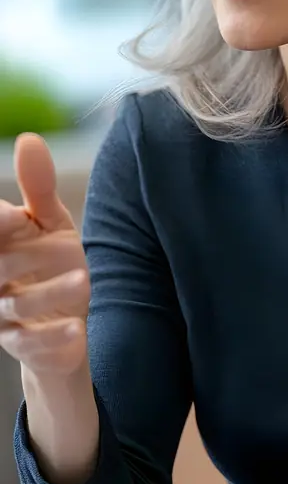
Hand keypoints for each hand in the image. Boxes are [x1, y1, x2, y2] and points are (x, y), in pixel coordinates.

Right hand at [0, 134, 89, 376]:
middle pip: (2, 267)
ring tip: (83, 280)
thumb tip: (28, 139)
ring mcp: (4, 314)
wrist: (63, 321)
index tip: (18, 215)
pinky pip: (32, 343)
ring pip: (19, 304)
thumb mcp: (51, 222)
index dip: (2, 221)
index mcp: (0, 243)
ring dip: (51, 293)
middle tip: (64, 248)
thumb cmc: (51, 261)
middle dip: (31, 257)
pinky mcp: (23, 345)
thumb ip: (40, 187)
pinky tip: (75, 329)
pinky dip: (53, 337)